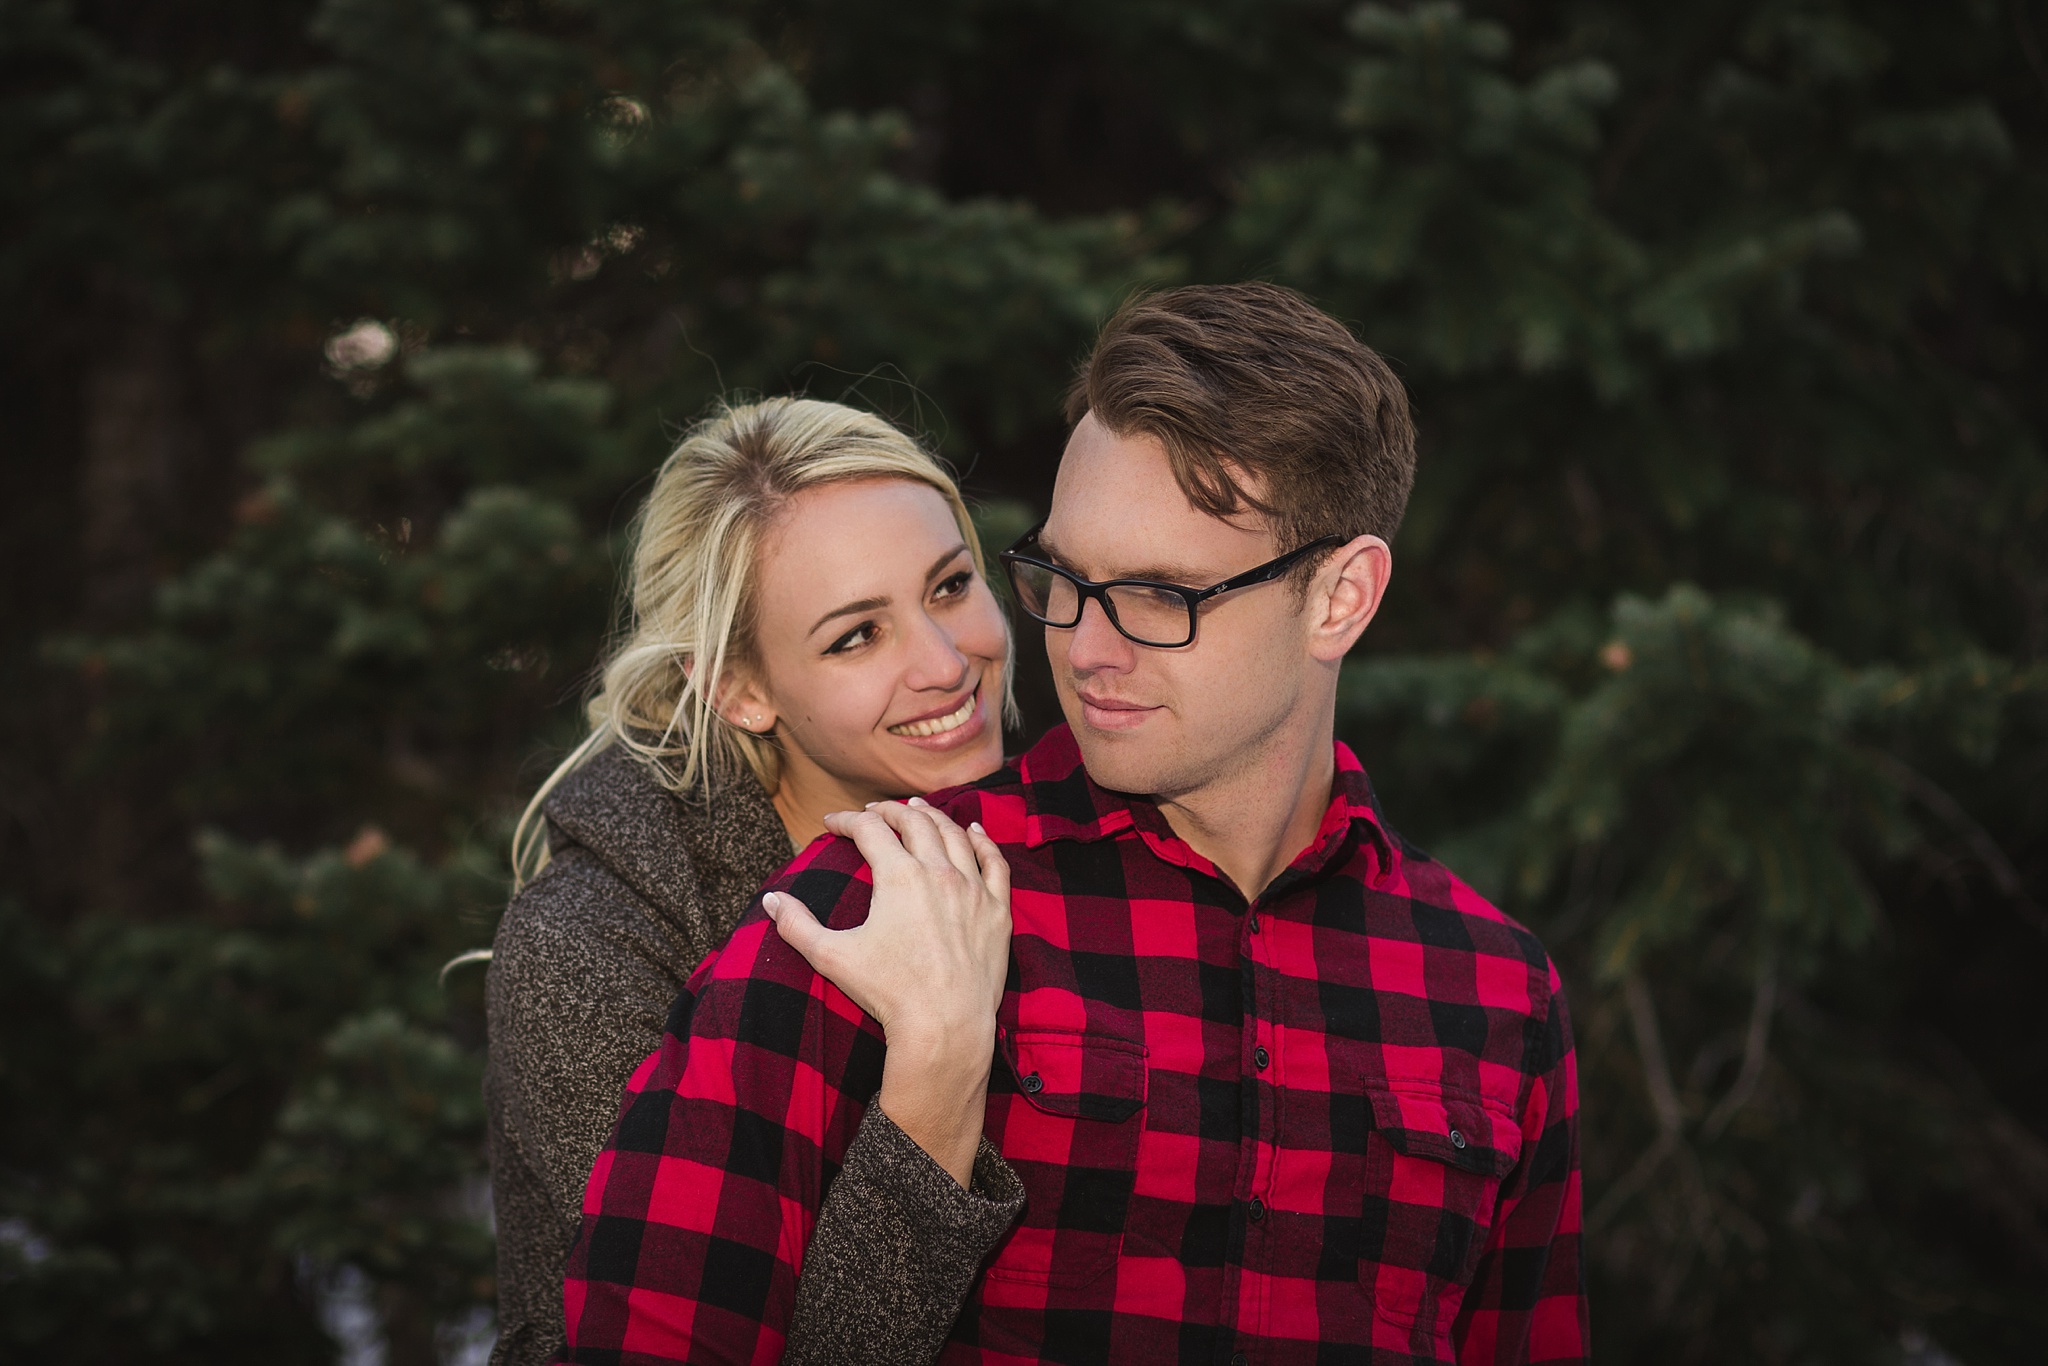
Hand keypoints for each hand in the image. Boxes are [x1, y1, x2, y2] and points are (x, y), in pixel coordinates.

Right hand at [763, 798, 1010, 1184]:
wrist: (945, 1026)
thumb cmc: (888, 992)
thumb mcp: (832, 958)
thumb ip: (797, 925)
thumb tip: (770, 900)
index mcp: (899, 876)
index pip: (869, 830)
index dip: (846, 820)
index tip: (831, 823)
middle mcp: (939, 872)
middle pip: (914, 822)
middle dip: (889, 811)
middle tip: (872, 810)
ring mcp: (973, 889)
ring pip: (955, 835)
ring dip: (932, 817)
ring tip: (916, 810)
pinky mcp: (997, 911)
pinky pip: (994, 863)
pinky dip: (983, 841)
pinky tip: (973, 831)